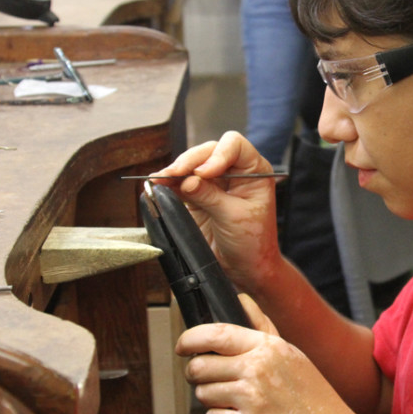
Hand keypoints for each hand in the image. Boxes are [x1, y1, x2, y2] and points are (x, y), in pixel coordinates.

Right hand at [152, 131, 279, 289]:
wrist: (246, 268)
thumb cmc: (253, 242)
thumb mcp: (234, 217)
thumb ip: (210, 196)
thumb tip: (187, 181)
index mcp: (254, 171)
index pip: (234, 145)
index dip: (217, 154)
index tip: (205, 173)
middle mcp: (234, 171)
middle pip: (208, 151)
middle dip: (190, 161)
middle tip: (175, 174)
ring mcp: (214, 183)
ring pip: (191, 165)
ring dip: (175, 171)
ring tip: (160, 179)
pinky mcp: (198, 196)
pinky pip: (180, 183)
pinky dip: (169, 184)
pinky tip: (158, 185)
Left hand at [176, 295, 354, 413]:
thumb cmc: (310, 394)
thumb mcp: (289, 352)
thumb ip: (261, 326)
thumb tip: (241, 299)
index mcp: (267, 347)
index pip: (215, 333)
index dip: (189, 339)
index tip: (181, 346)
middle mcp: (257, 368)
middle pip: (199, 367)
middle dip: (199, 377)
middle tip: (215, 383)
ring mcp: (251, 398)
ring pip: (203, 395)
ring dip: (215, 401)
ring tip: (241, 404)